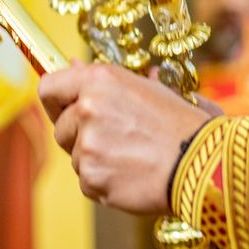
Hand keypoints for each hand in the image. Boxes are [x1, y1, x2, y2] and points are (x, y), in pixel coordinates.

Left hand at [38, 61, 212, 213]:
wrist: (200, 161)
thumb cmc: (179, 122)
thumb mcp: (145, 87)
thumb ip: (103, 80)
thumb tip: (74, 66)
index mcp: (99, 80)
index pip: (49, 87)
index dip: (55, 101)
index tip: (64, 110)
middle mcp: (87, 108)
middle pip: (60, 127)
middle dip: (78, 135)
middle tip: (113, 139)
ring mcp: (87, 145)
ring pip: (75, 156)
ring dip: (95, 159)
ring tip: (131, 156)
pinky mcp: (92, 177)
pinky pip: (87, 181)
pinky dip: (104, 182)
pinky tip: (131, 174)